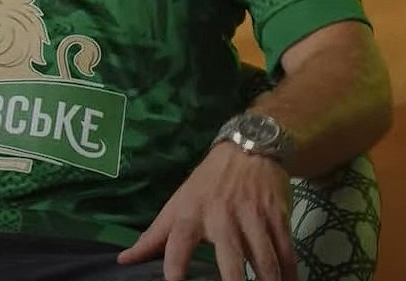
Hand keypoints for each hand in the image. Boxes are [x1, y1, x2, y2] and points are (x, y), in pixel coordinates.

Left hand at [117, 143, 296, 280]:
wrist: (248, 147)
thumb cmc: (207, 182)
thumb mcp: (178, 203)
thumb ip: (154, 236)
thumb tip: (124, 260)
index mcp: (192, 213)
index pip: (178, 243)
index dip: (174, 267)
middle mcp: (222, 216)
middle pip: (230, 258)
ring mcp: (253, 217)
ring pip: (265, 260)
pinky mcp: (278, 216)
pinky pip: (286, 253)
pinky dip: (289, 275)